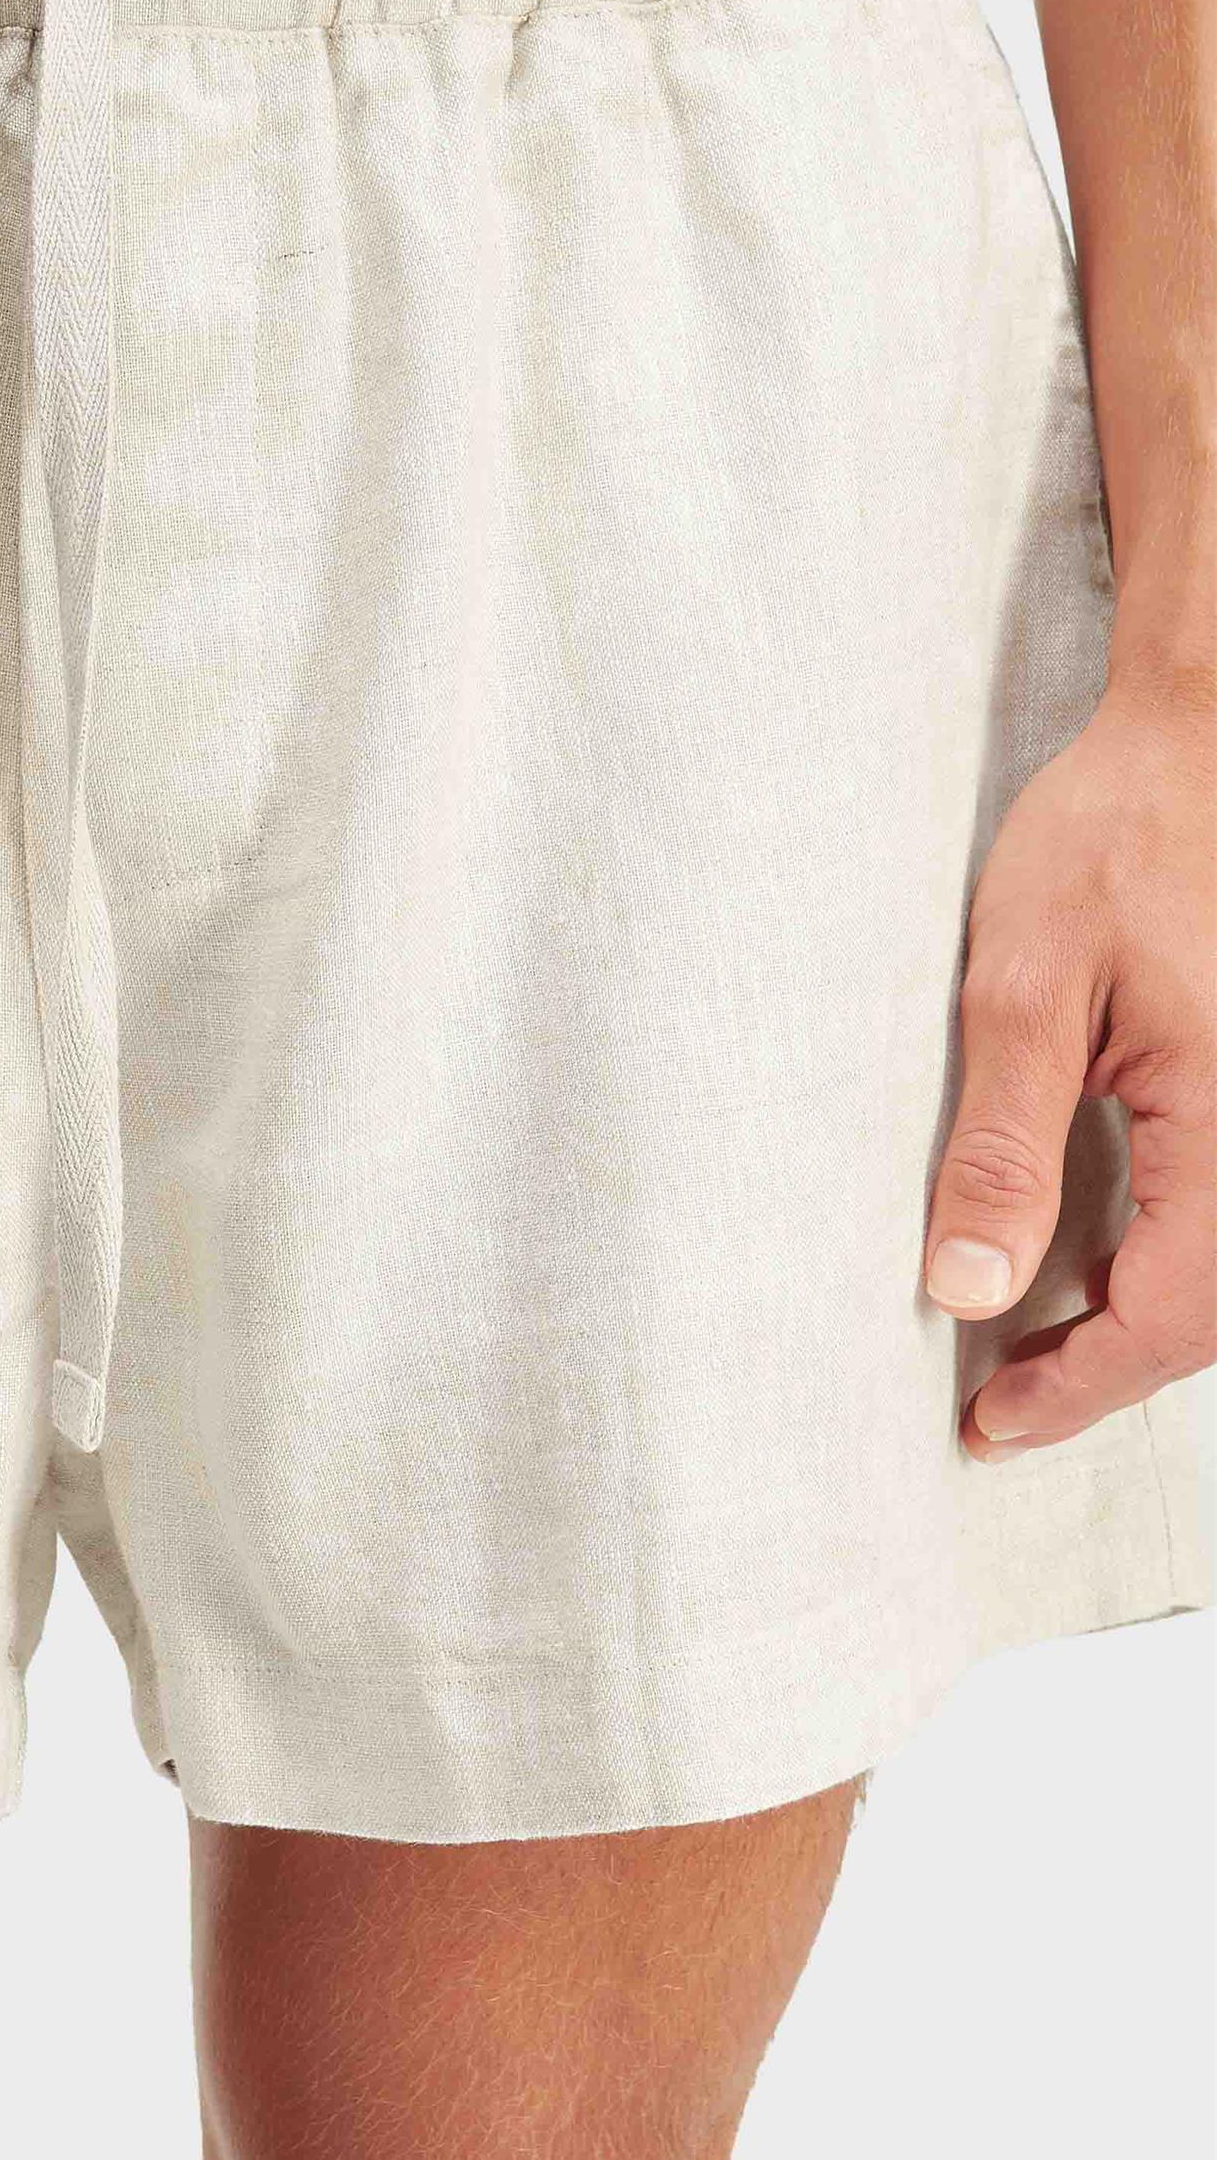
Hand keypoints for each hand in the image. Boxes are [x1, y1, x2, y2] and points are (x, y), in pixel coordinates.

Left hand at [924, 685, 1214, 1457]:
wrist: (1199, 735)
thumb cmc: (1116, 833)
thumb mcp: (1022, 987)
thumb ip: (1003, 1147)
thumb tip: (968, 1290)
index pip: (1171, 1312)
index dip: (1080, 1386)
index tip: (992, 1424)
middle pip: (1215, 1309)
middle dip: (1114, 1368)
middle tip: (1005, 1404)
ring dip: (1152, 1318)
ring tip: (1044, 1350)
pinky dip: (1181, 1256)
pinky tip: (1105, 1263)